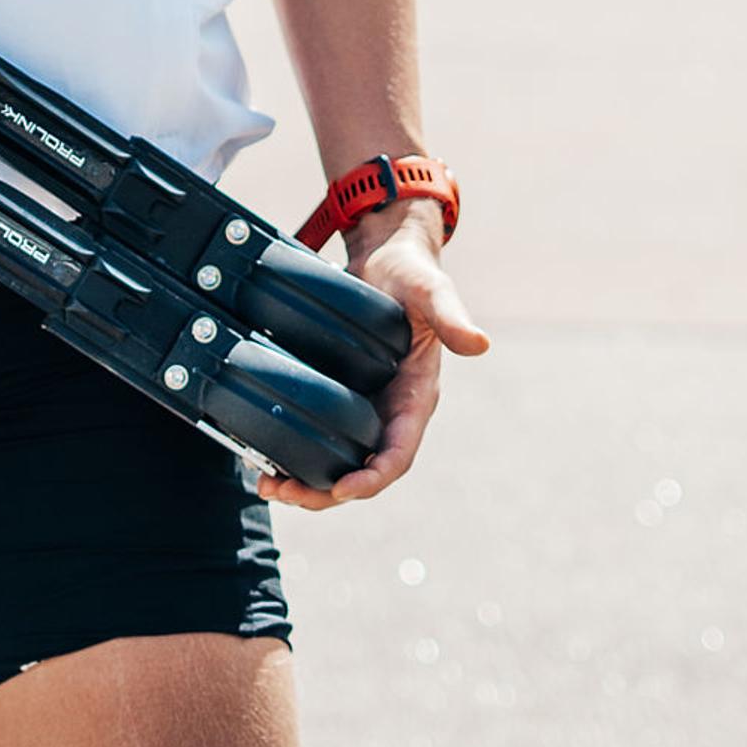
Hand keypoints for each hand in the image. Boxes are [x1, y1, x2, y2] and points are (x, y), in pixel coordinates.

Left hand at [256, 201, 490, 512]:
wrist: (385, 255)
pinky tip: (266, 454)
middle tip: (285, 492)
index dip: (373, 477)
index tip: (342, 489)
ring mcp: (365, 406)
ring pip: (338, 460)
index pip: (398, 453)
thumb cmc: (411, 272)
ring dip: (307, 480)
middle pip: (362, 469)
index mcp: (416, 397)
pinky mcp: (339, 393)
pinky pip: (320, 433)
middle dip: (326, 490)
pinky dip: (295, 449)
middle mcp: (390, 411)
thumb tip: (480, 343)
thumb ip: (450, 316)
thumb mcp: (430, 290)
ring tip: (267, 484)